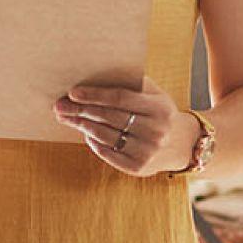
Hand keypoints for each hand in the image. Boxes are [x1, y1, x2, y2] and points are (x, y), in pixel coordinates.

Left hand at [53, 77, 198, 176]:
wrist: (183, 143)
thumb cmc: (158, 111)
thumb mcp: (154, 94)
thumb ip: (131, 84)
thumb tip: (94, 74)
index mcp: (159, 108)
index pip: (120, 98)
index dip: (95, 95)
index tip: (73, 92)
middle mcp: (156, 131)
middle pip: (109, 118)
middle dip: (81, 111)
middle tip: (60, 106)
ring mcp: (148, 151)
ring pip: (105, 136)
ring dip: (82, 126)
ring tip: (66, 117)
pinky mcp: (139, 168)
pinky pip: (108, 153)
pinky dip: (94, 143)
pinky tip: (85, 133)